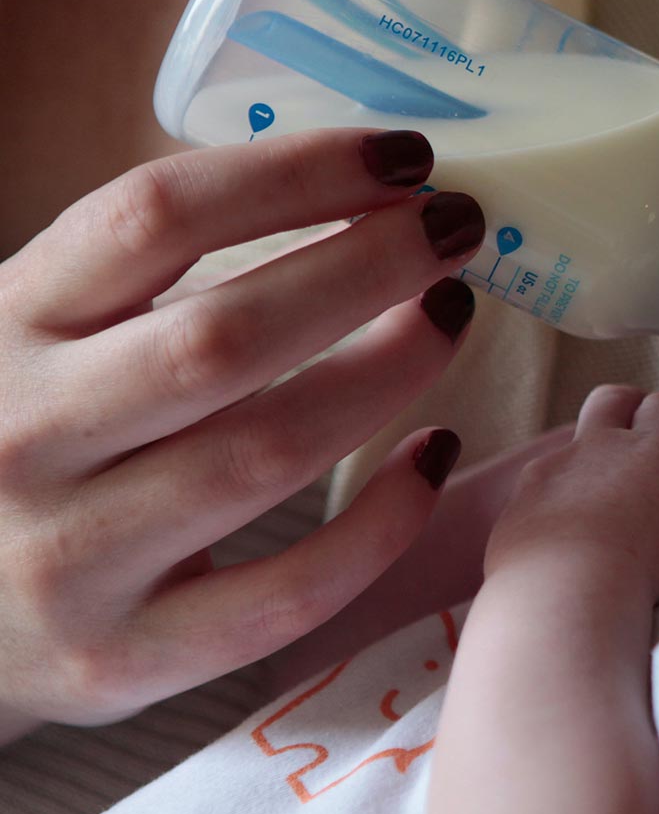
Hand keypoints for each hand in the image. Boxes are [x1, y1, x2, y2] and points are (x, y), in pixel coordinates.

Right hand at [0, 128, 482, 736]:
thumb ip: (138, 272)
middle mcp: (25, 437)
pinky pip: (290, 589)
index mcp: (2, 326)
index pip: (155, 218)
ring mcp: (73, 559)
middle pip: (227, 336)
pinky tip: (433, 453)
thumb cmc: (18, 440)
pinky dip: (384, 520)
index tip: (404, 156)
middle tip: (457, 230)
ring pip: (270, 453)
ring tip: (450, 318)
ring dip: (390, 373)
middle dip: (368, 270)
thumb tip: (346, 185)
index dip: (296, 174)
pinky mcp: (126, 658)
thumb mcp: (33, 334)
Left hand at [486, 386, 658, 603]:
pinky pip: (541, 480)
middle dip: (630, 408)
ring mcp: (557, 465)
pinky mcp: (522, 494)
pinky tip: (565, 528)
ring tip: (603, 495)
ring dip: (590, 454)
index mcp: (654, 450)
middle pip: (615, 398)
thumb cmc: (641, 564)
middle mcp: (602, 444)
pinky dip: (556, 492)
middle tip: (641, 439)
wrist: (561, 590)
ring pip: (574, 439)